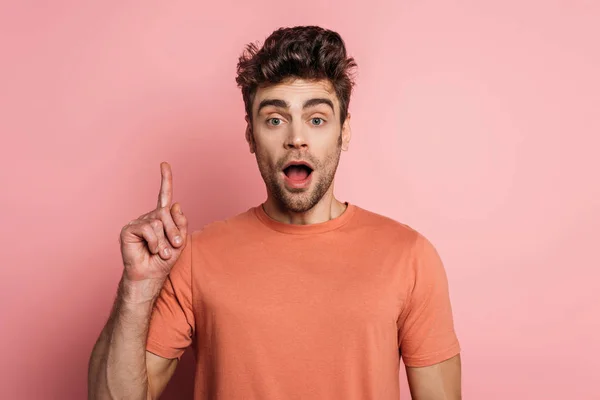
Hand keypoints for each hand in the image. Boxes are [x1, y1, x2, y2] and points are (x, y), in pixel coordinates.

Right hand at [119, 162, 187, 286]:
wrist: (150, 276)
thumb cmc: (164, 261)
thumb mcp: (179, 241)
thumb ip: (181, 223)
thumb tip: (175, 204)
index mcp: (161, 218)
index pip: (164, 195)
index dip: (165, 180)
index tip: (164, 164)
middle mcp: (149, 217)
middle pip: (166, 212)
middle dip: (174, 231)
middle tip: (173, 246)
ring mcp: (138, 222)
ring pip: (158, 221)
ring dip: (164, 240)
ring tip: (160, 252)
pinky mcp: (129, 229)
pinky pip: (148, 228)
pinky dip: (154, 242)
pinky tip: (150, 250)